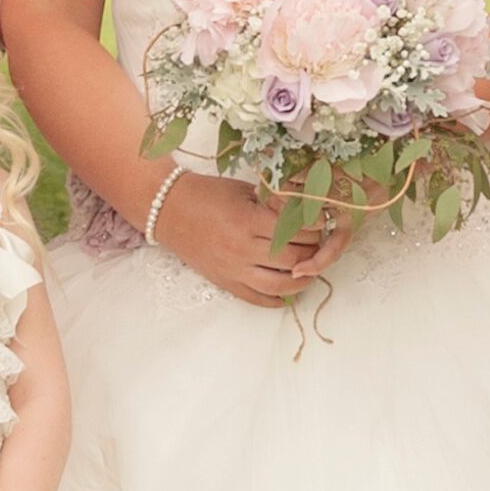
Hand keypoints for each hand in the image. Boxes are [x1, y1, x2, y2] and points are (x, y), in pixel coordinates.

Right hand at [148, 170, 350, 310]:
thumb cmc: (209, 194)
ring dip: (301, 281)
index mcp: (248, 220)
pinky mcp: (226, 283)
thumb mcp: (245, 191)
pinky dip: (278, 299)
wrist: (169, 210)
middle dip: (312, 252)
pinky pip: (258, 299)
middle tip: (318, 245)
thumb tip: (307, 215)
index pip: (296, 232)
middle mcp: (242, 249)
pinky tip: (289, 291)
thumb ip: (274, 204)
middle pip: (293, 259)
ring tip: (309, 271)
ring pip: (280, 286)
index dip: (314, 229)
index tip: (320, 223)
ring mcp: (234, 270)